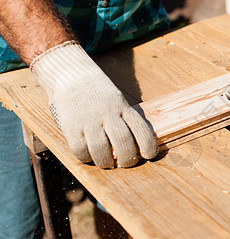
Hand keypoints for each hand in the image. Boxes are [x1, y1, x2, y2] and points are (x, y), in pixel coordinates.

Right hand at [31, 41, 157, 167]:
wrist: (71, 75)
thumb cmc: (98, 94)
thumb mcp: (118, 101)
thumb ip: (126, 119)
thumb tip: (137, 145)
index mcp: (123, 107)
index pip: (141, 129)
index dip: (148, 146)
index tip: (149, 155)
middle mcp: (108, 114)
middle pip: (123, 143)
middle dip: (128, 160)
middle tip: (126, 163)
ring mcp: (89, 121)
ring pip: (102, 150)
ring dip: (107, 162)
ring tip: (108, 163)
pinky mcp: (71, 127)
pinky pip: (80, 150)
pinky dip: (86, 157)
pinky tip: (89, 155)